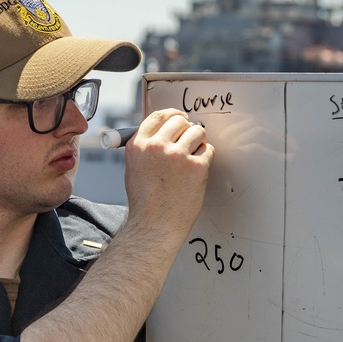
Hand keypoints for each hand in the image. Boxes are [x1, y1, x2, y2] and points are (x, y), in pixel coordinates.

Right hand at [123, 109, 213, 239]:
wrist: (155, 226)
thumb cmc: (145, 203)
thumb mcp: (134, 168)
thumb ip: (146, 148)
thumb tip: (163, 133)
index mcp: (138, 146)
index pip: (158, 116)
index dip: (172, 115)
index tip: (180, 118)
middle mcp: (156, 147)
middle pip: (179, 121)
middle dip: (187, 128)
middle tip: (189, 140)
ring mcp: (177, 156)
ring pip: (197, 132)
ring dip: (198, 142)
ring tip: (192, 158)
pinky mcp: (196, 167)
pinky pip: (208, 150)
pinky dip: (205, 158)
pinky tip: (196, 171)